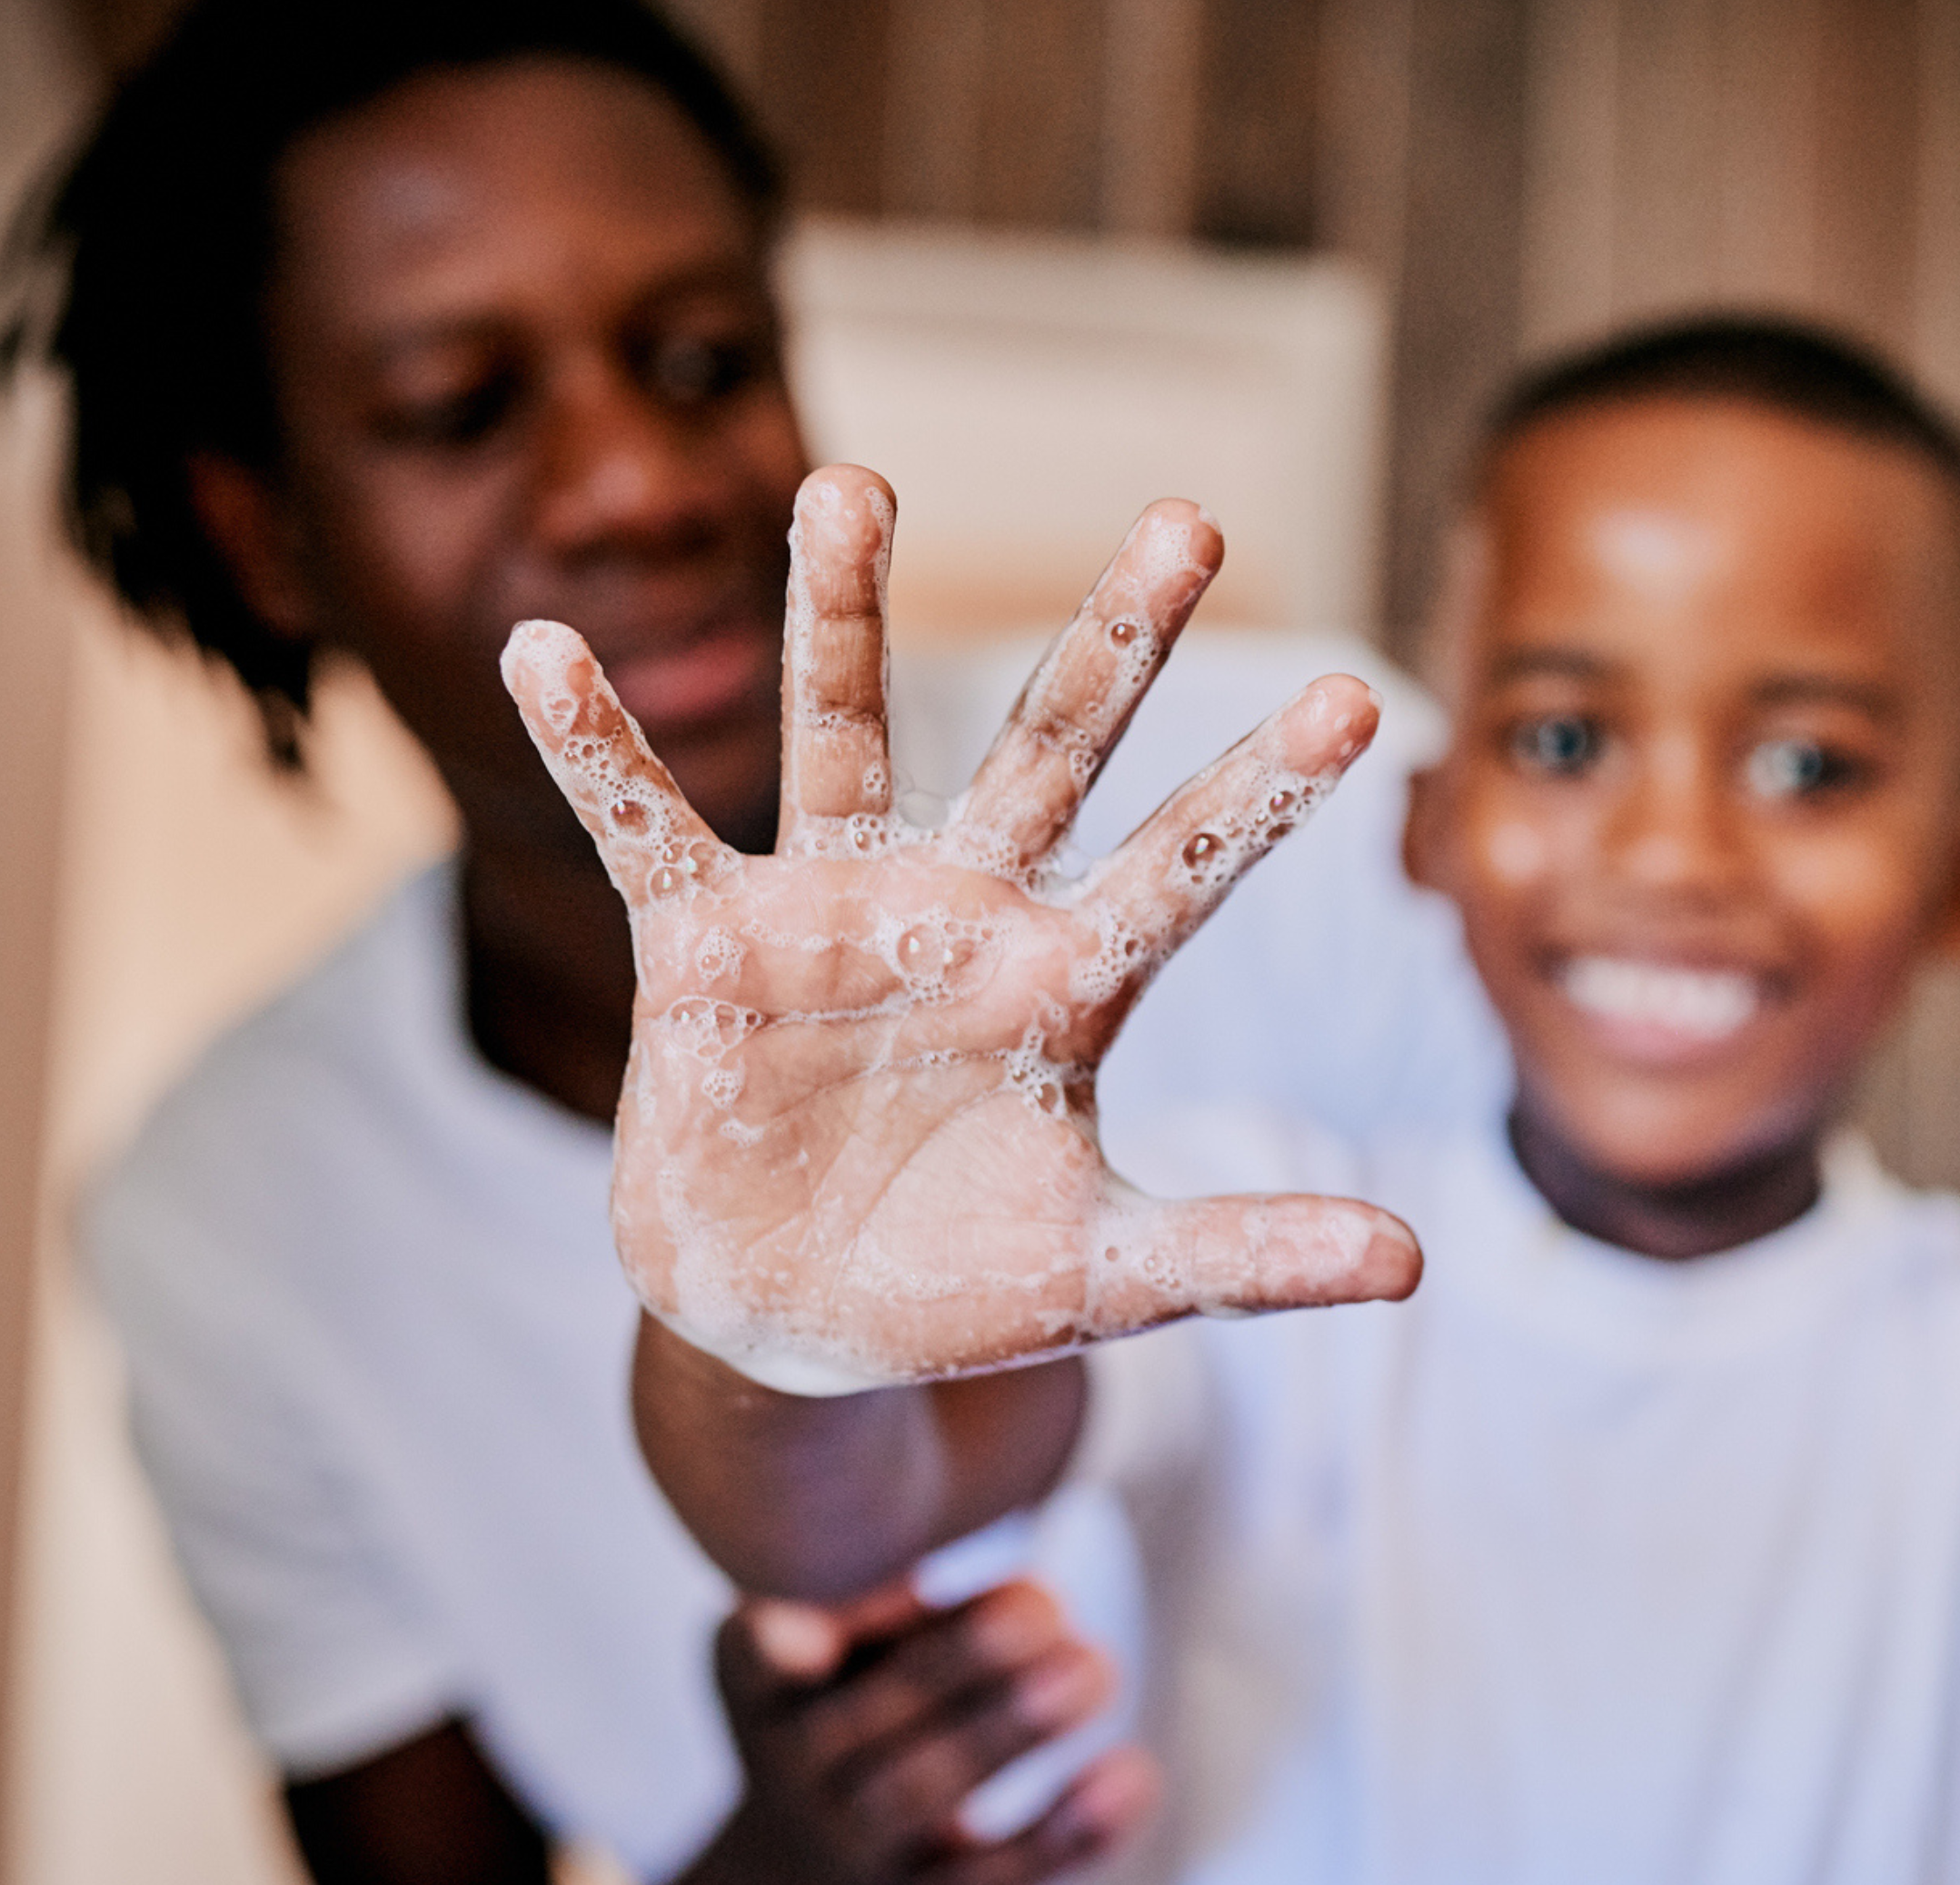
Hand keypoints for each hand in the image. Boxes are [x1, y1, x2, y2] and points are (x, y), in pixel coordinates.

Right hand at [504, 468, 1421, 1392]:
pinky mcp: (704, 948)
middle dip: (1119, 640)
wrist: (797, 1328)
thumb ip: (1247, 1253)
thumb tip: (1414, 1261)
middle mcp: (965, 914)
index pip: (1188, 862)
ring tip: (852, 482)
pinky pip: (645, 830)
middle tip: (1194, 519)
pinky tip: (546, 652)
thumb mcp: (1111, 1273)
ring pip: (847, 738)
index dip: (1265, 787)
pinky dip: (596, 750)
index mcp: (1072, 982)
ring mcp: (834, 916)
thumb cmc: (964, 1281)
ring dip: (845, 615)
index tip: (1358, 693)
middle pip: (1054, 749)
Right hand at [664, 1574, 1154, 1884]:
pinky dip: (1067, 1834)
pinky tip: (1132, 1775)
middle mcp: (783, 1769)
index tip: (822, 1628)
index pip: (759, 1653)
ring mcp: (846, 1849)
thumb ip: (910, 1602)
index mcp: (754, 1675)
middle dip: (966, 1659)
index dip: (788, 1639)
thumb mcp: (844, 1634)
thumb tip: (1031, 1601)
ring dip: (1015, 1729)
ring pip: (924, 1794)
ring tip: (1098, 1668)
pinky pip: (989, 1880)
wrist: (799, 1857)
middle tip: (1053, 1603)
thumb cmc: (855, 1693)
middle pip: (868, 1719)